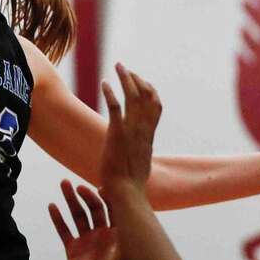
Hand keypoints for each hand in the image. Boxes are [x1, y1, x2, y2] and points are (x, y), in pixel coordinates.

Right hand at [50, 181, 129, 259]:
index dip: (106, 195)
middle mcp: (101, 234)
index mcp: (116, 233)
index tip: (98, 187)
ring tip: (63, 184)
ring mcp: (87, 240)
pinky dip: (58, 219)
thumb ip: (124, 236)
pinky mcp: (73, 249)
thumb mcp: (123, 255)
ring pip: (77, 215)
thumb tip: (128, 212)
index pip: (112, 208)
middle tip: (76, 186)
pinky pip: (64, 230)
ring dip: (70, 200)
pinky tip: (52, 206)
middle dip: (85, 195)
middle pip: (92, 208)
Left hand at [99, 63, 161, 193]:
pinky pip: (115, 108)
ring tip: (118, 67)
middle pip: (146, 96)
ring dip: (126, 79)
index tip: (141, 80)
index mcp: (149, 135)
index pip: (155, 106)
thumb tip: (142, 153)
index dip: (150, 90)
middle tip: (125, 68)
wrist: (126, 192)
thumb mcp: (142, 163)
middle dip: (137, 79)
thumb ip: (142, 153)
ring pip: (133, 97)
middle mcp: (143, 130)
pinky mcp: (117, 134)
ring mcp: (131, 131)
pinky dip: (110, 93)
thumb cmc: (131, 183)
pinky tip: (104, 83)